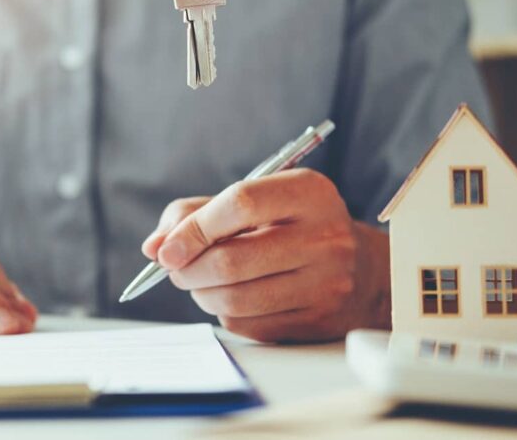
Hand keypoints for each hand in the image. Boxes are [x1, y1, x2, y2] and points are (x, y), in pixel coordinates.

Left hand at [143, 170, 389, 341]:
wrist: (362, 269)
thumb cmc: (292, 227)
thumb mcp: (255, 200)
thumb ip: (197, 213)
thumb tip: (154, 247)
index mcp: (309, 193)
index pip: (240, 203)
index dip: (193, 228)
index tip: (165, 248)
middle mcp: (324, 236)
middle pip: (232, 259)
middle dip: (188, 268)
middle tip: (175, 268)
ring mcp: (326, 282)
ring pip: (234, 298)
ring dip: (200, 293)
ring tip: (200, 281)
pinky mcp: (318, 320)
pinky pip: (248, 324)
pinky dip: (225, 312)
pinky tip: (234, 296)